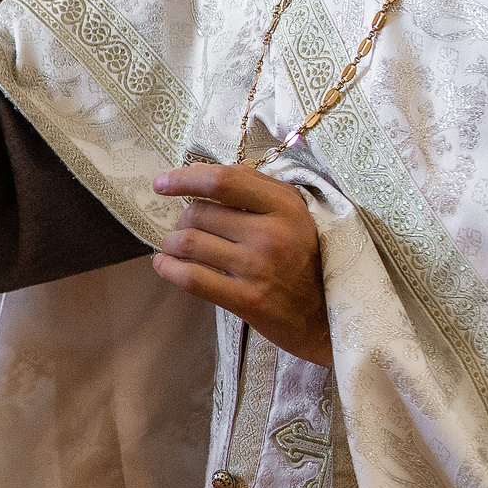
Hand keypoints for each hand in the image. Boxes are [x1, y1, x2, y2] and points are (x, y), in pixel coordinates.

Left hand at [149, 164, 330, 364]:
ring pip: (189, 244)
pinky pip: (191, 278)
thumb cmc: (305, 258)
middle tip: (184, 228)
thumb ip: (250, 187)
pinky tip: (164, 265)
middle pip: (199, 213)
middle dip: (182, 219)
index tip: (161, 183)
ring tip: (173, 246)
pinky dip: (168, 269)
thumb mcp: (293, 213)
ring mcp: (258, 268)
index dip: (184, 179)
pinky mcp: (247, 300)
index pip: (222, 182)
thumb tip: (197, 171)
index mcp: (284, 206)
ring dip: (171, 243)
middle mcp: (271, 234)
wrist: (327, 316)